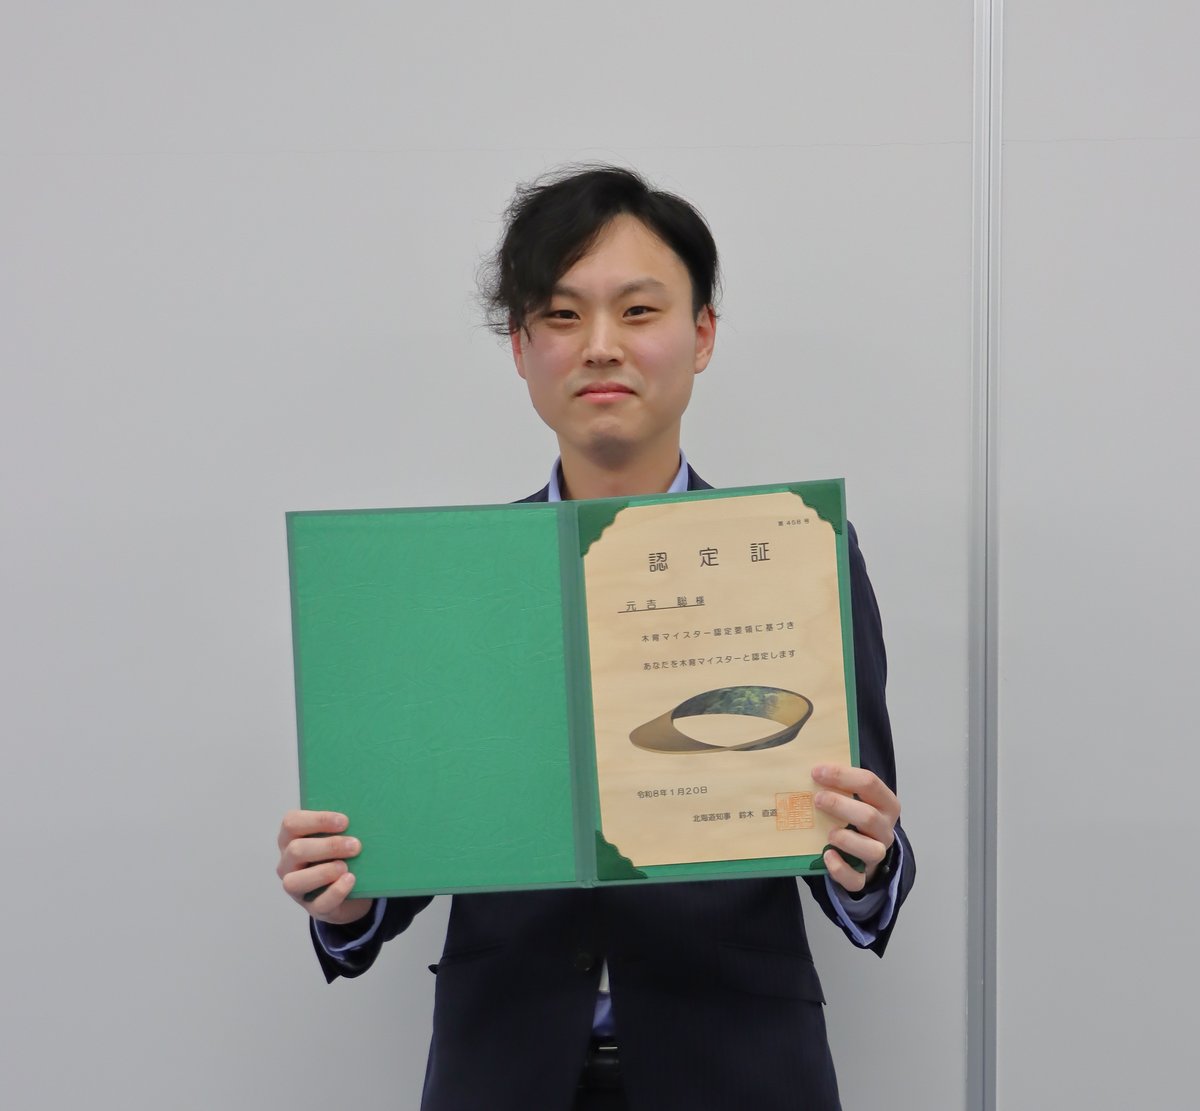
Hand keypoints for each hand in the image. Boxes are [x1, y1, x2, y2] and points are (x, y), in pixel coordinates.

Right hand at [276, 810, 373, 925]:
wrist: (353, 888)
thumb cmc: (341, 853)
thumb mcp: (339, 836)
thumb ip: (342, 827)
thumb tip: (362, 816)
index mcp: (291, 838)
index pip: (291, 822)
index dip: (317, 820)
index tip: (345, 821)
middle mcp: (288, 862)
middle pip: (296, 850)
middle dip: (328, 846)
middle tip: (355, 845)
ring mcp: (297, 888)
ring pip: (295, 881)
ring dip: (324, 872)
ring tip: (346, 867)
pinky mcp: (313, 908)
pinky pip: (319, 903)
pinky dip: (336, 891)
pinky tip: (350, 880)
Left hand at [811, 765, 899, 893]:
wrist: (862, 851)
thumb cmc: (854, 815)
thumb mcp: (854, 797)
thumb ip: (839, 784)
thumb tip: (809, 767)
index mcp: (885, 803)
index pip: (870, 783)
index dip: (842, 775)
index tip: (816, 772)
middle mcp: (885, 829)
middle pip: (869, 816)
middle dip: (840, 805)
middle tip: (817, 799)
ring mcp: (876, 854)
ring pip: (871, 850)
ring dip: (847, 839)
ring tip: (828, 833)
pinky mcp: (863, 876)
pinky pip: (856, 879)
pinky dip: (840, 868)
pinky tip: (826, 855)